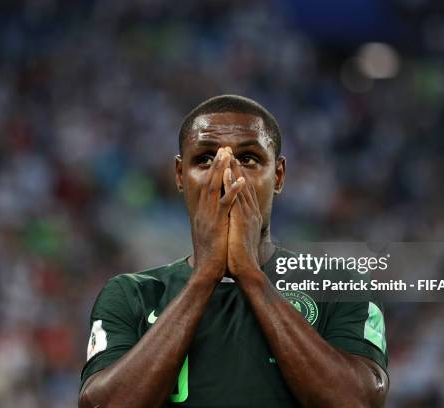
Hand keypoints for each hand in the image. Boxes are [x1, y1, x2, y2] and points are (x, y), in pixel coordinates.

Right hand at [191, 147, 244, 282]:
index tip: (219, 158)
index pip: (208, 188)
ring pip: (215, 189)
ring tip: (228, 154)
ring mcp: (209, 217)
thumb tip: (217, 218)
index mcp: (203, 214)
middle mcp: (204, 212)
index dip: (213, 172)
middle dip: (217, 165)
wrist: (206, 272)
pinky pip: (226, 204)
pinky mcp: (217, 225)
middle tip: (223, 148)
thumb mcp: (210, 236)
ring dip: (222, 170)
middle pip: (210, 183)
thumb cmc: (211, 257)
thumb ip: (213, 223)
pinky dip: (233, 191)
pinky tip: (240, 180)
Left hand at [225, 159, 262, 279]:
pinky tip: (226, 172)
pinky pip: (235, 197)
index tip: (231, 163)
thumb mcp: (238, 238)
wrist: (246, 271)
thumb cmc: (240, 258)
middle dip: (236, 167)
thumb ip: (237, 227)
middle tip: (229, 150)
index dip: (238, 176)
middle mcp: (250, 213)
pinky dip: (231, 184)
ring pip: (240, 187)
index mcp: (249, 217)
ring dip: (233, 169)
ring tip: (227, 154)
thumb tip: (232, 223)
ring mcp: (247, 215)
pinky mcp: (241, 220)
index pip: (244, 192)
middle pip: (243, 185)